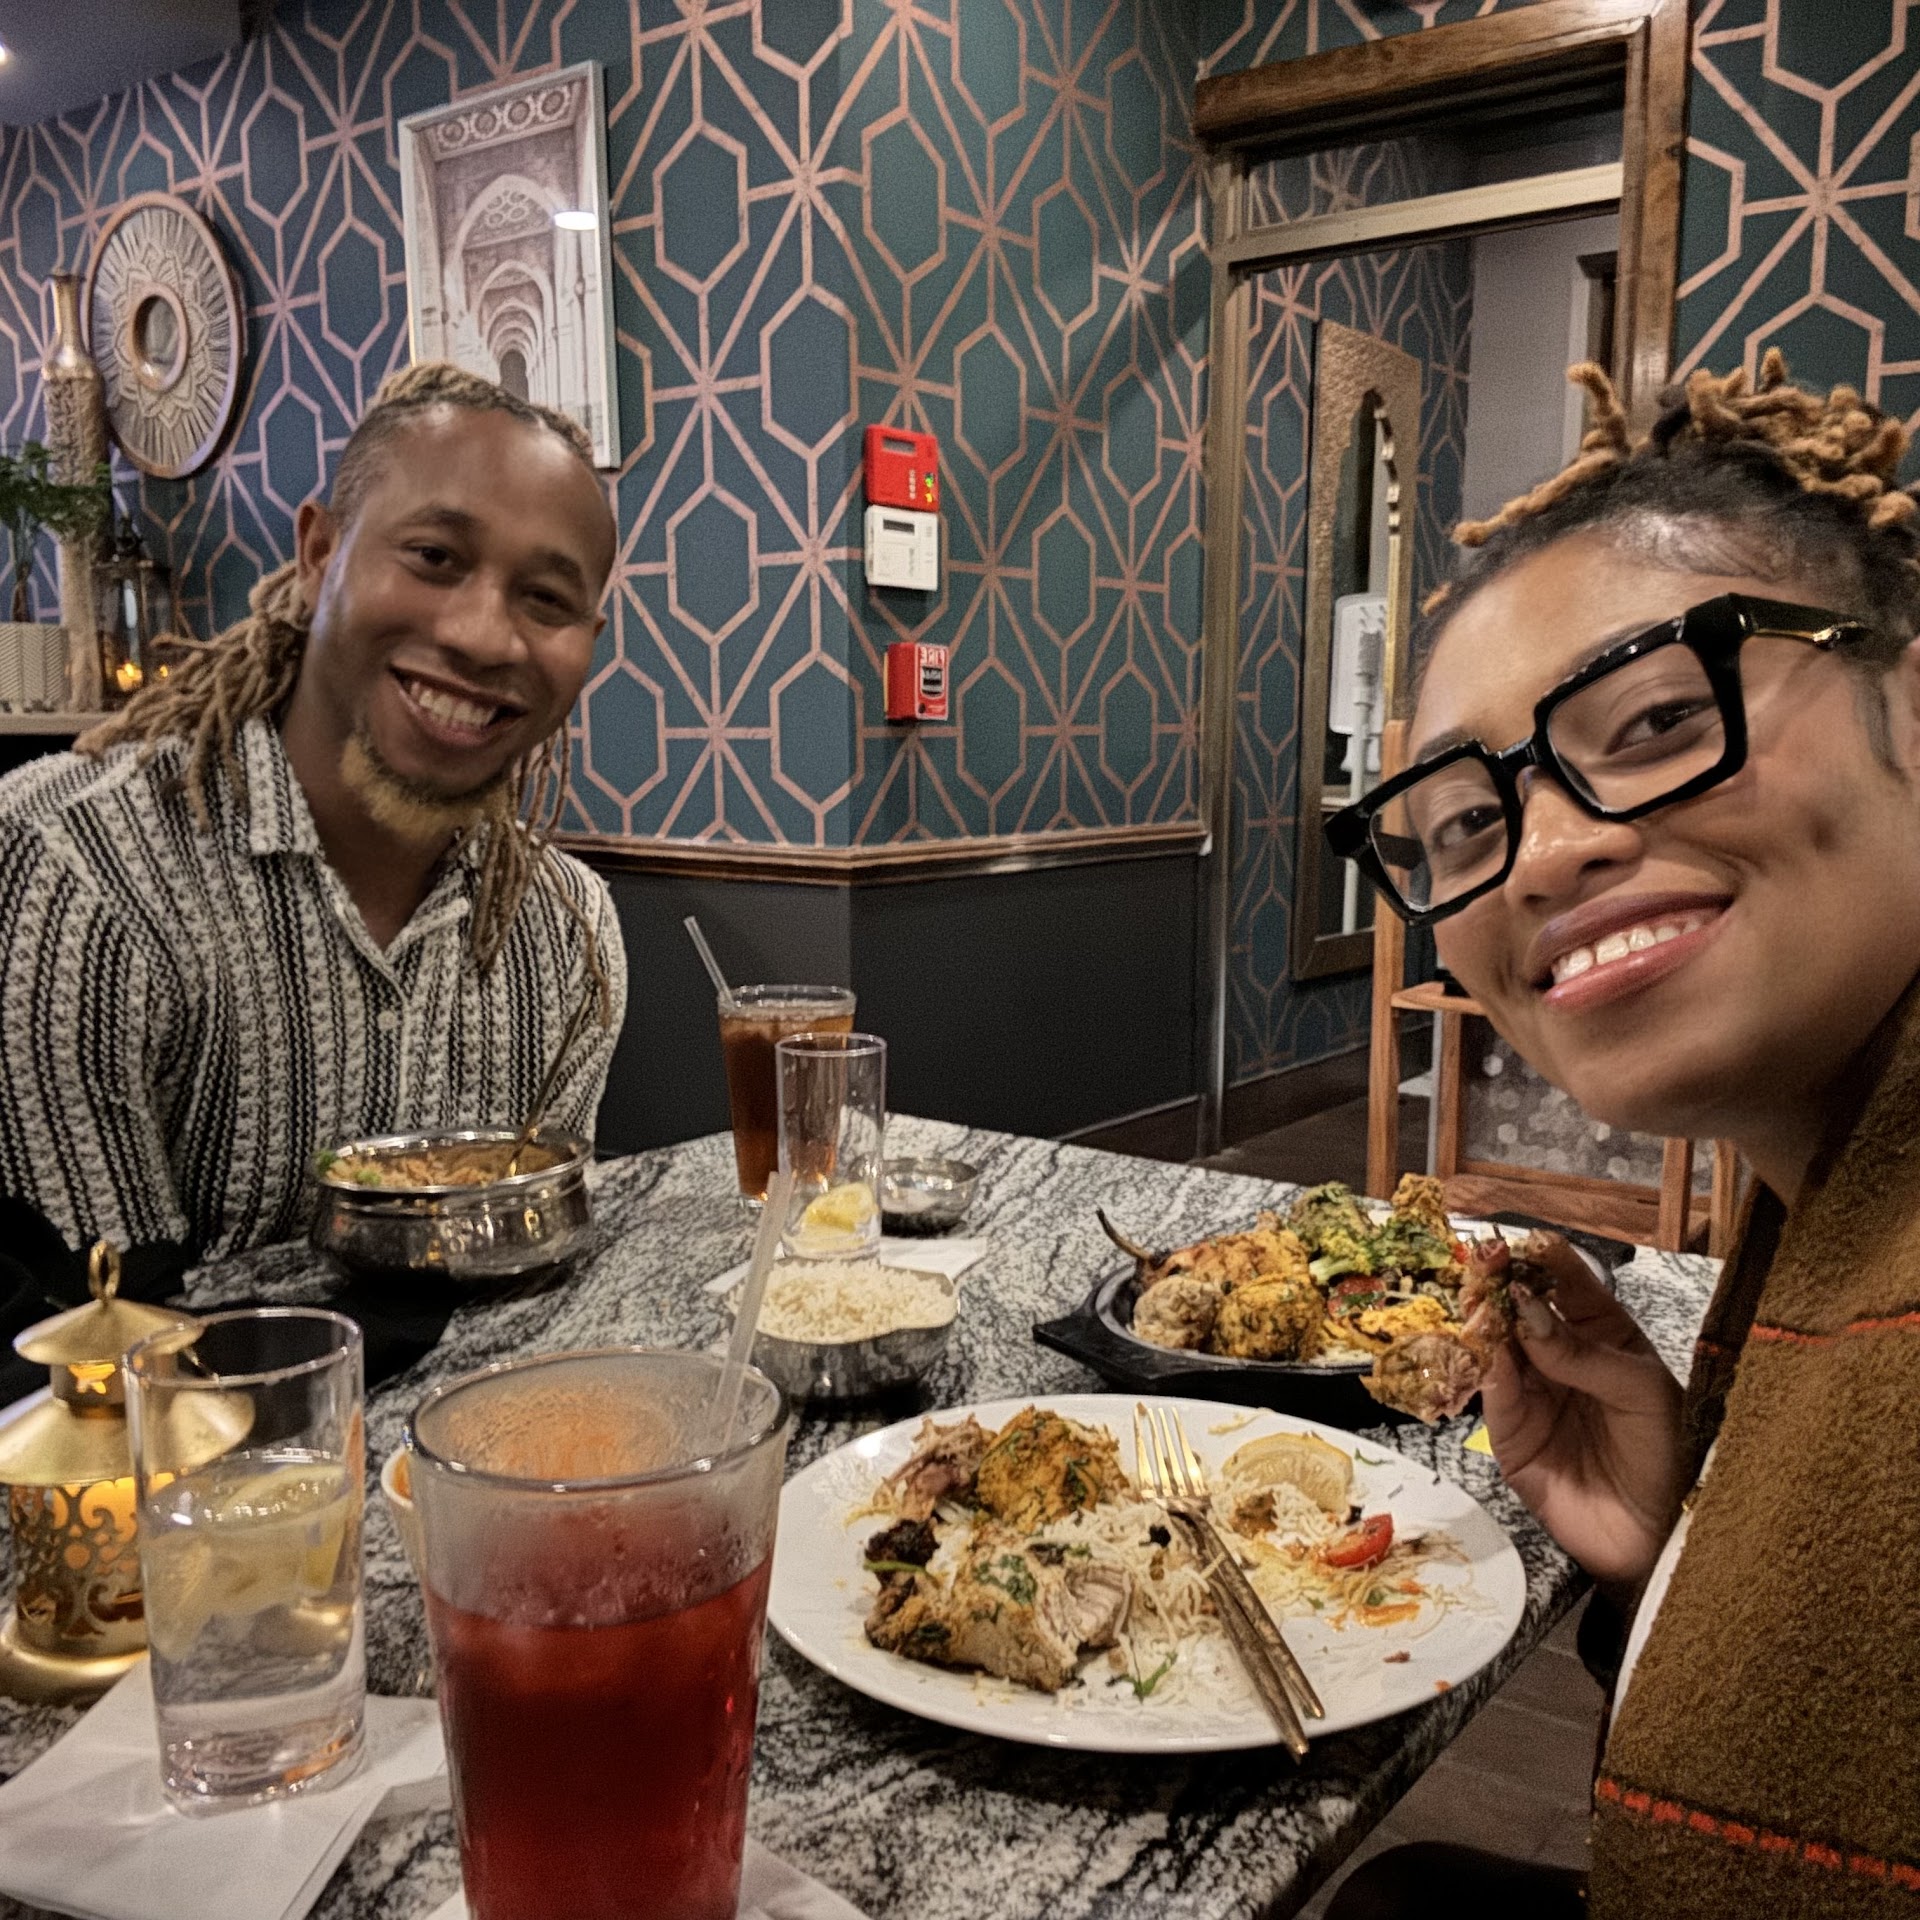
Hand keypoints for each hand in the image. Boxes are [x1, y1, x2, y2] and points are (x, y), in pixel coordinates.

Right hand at [1478, 1237, 1685, 1589]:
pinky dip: (1485, 1369)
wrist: (1657, 1536)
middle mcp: (1561, 1358)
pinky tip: (1488, 1350)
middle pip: (1522, 1309)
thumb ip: (1583, 1353)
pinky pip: (1492, 1394)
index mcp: (1602, 1336)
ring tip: (1481, 1302)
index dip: (1544, 1259)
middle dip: (1503, 1285)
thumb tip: (1526, 1313)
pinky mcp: (1510, 1434)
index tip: (1523, 1241)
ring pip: (1497, 1346)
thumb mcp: (1642, 1391)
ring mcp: (1533, 1394)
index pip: (1568, 1284)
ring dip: (1486, 1322)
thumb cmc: (1667, 1454)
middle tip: (1485, 1263)